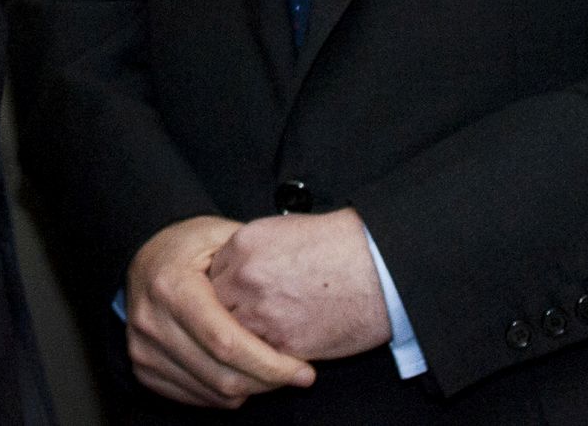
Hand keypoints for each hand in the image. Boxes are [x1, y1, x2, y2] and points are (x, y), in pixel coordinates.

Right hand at [124, 215, 318, 408]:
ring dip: (252, 389)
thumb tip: (296, 296)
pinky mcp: (144, 368)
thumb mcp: (220, 236)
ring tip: (271, 371)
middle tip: (297, 375)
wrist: (144, 259)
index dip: (270, 364)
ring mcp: (143, 349)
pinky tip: (243, 373)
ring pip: (213, 393)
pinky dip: (227, 394)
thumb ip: (253, 264)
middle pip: (222, 376)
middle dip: (268, 382)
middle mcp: (152, 321)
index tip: (302, 369)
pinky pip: (197, 398)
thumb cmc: (187, 247)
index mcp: (172, 287)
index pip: (226, 343)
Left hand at [207, 208, 393, 362]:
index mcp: (243, 245)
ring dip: (242, 337)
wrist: (377, 269)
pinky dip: (265, 355)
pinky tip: (278, 346)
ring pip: (232, 335)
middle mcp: (246, 278)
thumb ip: (248, 252)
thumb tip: (231, 271)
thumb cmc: (338, 245)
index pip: (210, 274)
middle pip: (215, 305)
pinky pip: (259, 357)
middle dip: (226, 312)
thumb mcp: (282, 231)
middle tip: (242, 316)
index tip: (231, 294)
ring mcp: (263, 313)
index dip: (221, 287)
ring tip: (261, 334)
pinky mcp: (284, 344)